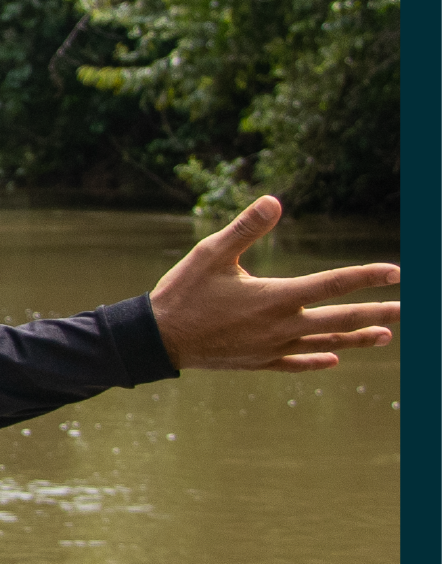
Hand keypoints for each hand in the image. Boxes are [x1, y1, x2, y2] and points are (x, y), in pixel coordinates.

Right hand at [149, 196, 399, 372]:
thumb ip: (246, 228)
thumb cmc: (183, 291)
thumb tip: (275, 201)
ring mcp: (272, 347)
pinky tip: (333, 359)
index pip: (334, 284)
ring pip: (326, 343)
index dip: (366, 276)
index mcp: (276, 297)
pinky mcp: (258, 362)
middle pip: (342, 319)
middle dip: (377, 311)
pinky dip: (318, 360)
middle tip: (405, 307)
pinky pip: (297, 363)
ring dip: (358, 338)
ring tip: (385, 335)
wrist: (158, 339)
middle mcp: (282, 325)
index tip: (395, 271)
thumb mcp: (211, 253)